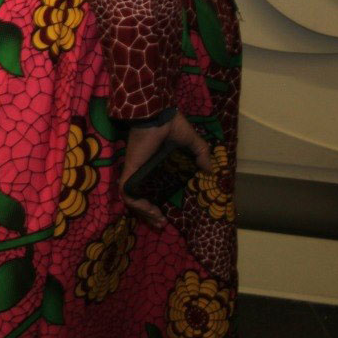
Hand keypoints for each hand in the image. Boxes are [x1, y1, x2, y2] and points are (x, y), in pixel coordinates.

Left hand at [120, 111, 212, 228]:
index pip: (150, 189)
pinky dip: (135, 202)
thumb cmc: (172, 125)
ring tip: (157, 220)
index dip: (154, 205)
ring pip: (131, 198)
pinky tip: (149, 210)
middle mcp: (143, 170)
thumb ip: (201, 154)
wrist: (158, 114)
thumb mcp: (192, 142)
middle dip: (148, 214)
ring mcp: (135, 170)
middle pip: (139, 197)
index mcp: (154, 166)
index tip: (164, 217)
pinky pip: (127, 190)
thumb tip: (210, 169)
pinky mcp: (131, 168)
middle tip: (160, 224)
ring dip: (143, 212)